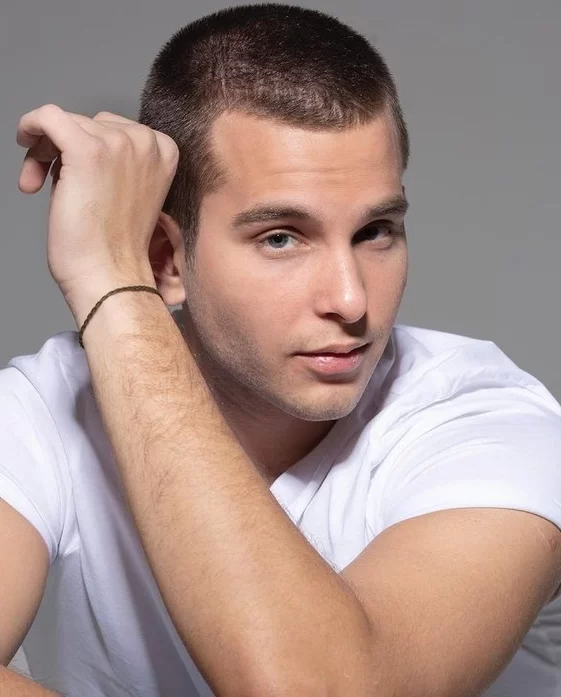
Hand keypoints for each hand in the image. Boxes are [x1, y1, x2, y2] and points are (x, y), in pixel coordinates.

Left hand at [16, 104, 178, 322]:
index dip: (89, 147)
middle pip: (90, 122)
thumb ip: (116, 161)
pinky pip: (48, 117)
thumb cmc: (115, 246)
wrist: (110, 275)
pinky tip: (25, 141)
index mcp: (164, 151)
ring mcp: (118, 144)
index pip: (115, 128)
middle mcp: (146, 142)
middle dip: (65, 148)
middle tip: (50, 182)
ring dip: (45, 151)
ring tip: (39, 185)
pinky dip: (31, 125)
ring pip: (66, 122)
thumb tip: (73, 140)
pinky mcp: (87, 150)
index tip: (75, 175)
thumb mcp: (128, 190)